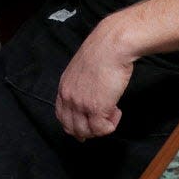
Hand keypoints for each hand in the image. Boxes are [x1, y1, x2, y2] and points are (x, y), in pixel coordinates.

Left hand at [54, 22, 131, 140]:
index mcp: (64, 87)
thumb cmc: (102, 53)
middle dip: (88, 131)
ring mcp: (81, 104)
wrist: (111, 46)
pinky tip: (117, 110)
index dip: (73, 126)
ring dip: (101, 127)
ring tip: (112, 112)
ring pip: (87, 132)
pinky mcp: (96, 108)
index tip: (85, 129)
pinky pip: (102, 129)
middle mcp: (68, 97)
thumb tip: (90, 95)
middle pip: (72, 128)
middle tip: (102, 124)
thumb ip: (80, 85)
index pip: (61, 116)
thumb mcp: (82, 69)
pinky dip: (111, 125)